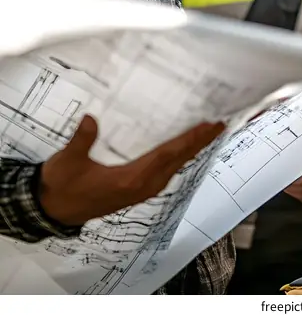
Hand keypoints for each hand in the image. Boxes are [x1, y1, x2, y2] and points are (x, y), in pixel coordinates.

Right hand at [40, 114, 225, 226]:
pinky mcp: (137, 189)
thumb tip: (90, 119)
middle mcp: (143, 185)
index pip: (168, 154)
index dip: (191, 139)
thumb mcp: (68, 162)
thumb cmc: (62, 185)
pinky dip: (179, 156)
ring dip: (192, 148)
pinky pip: (166, 170)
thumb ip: (81, 141)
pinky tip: (185, 147)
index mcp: (131, 178)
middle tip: (220, 122)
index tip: (210, 126)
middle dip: (200, 141)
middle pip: (179, 159)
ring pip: (175, 165)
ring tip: (209, 131)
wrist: (54, 210)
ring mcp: (142, 189)